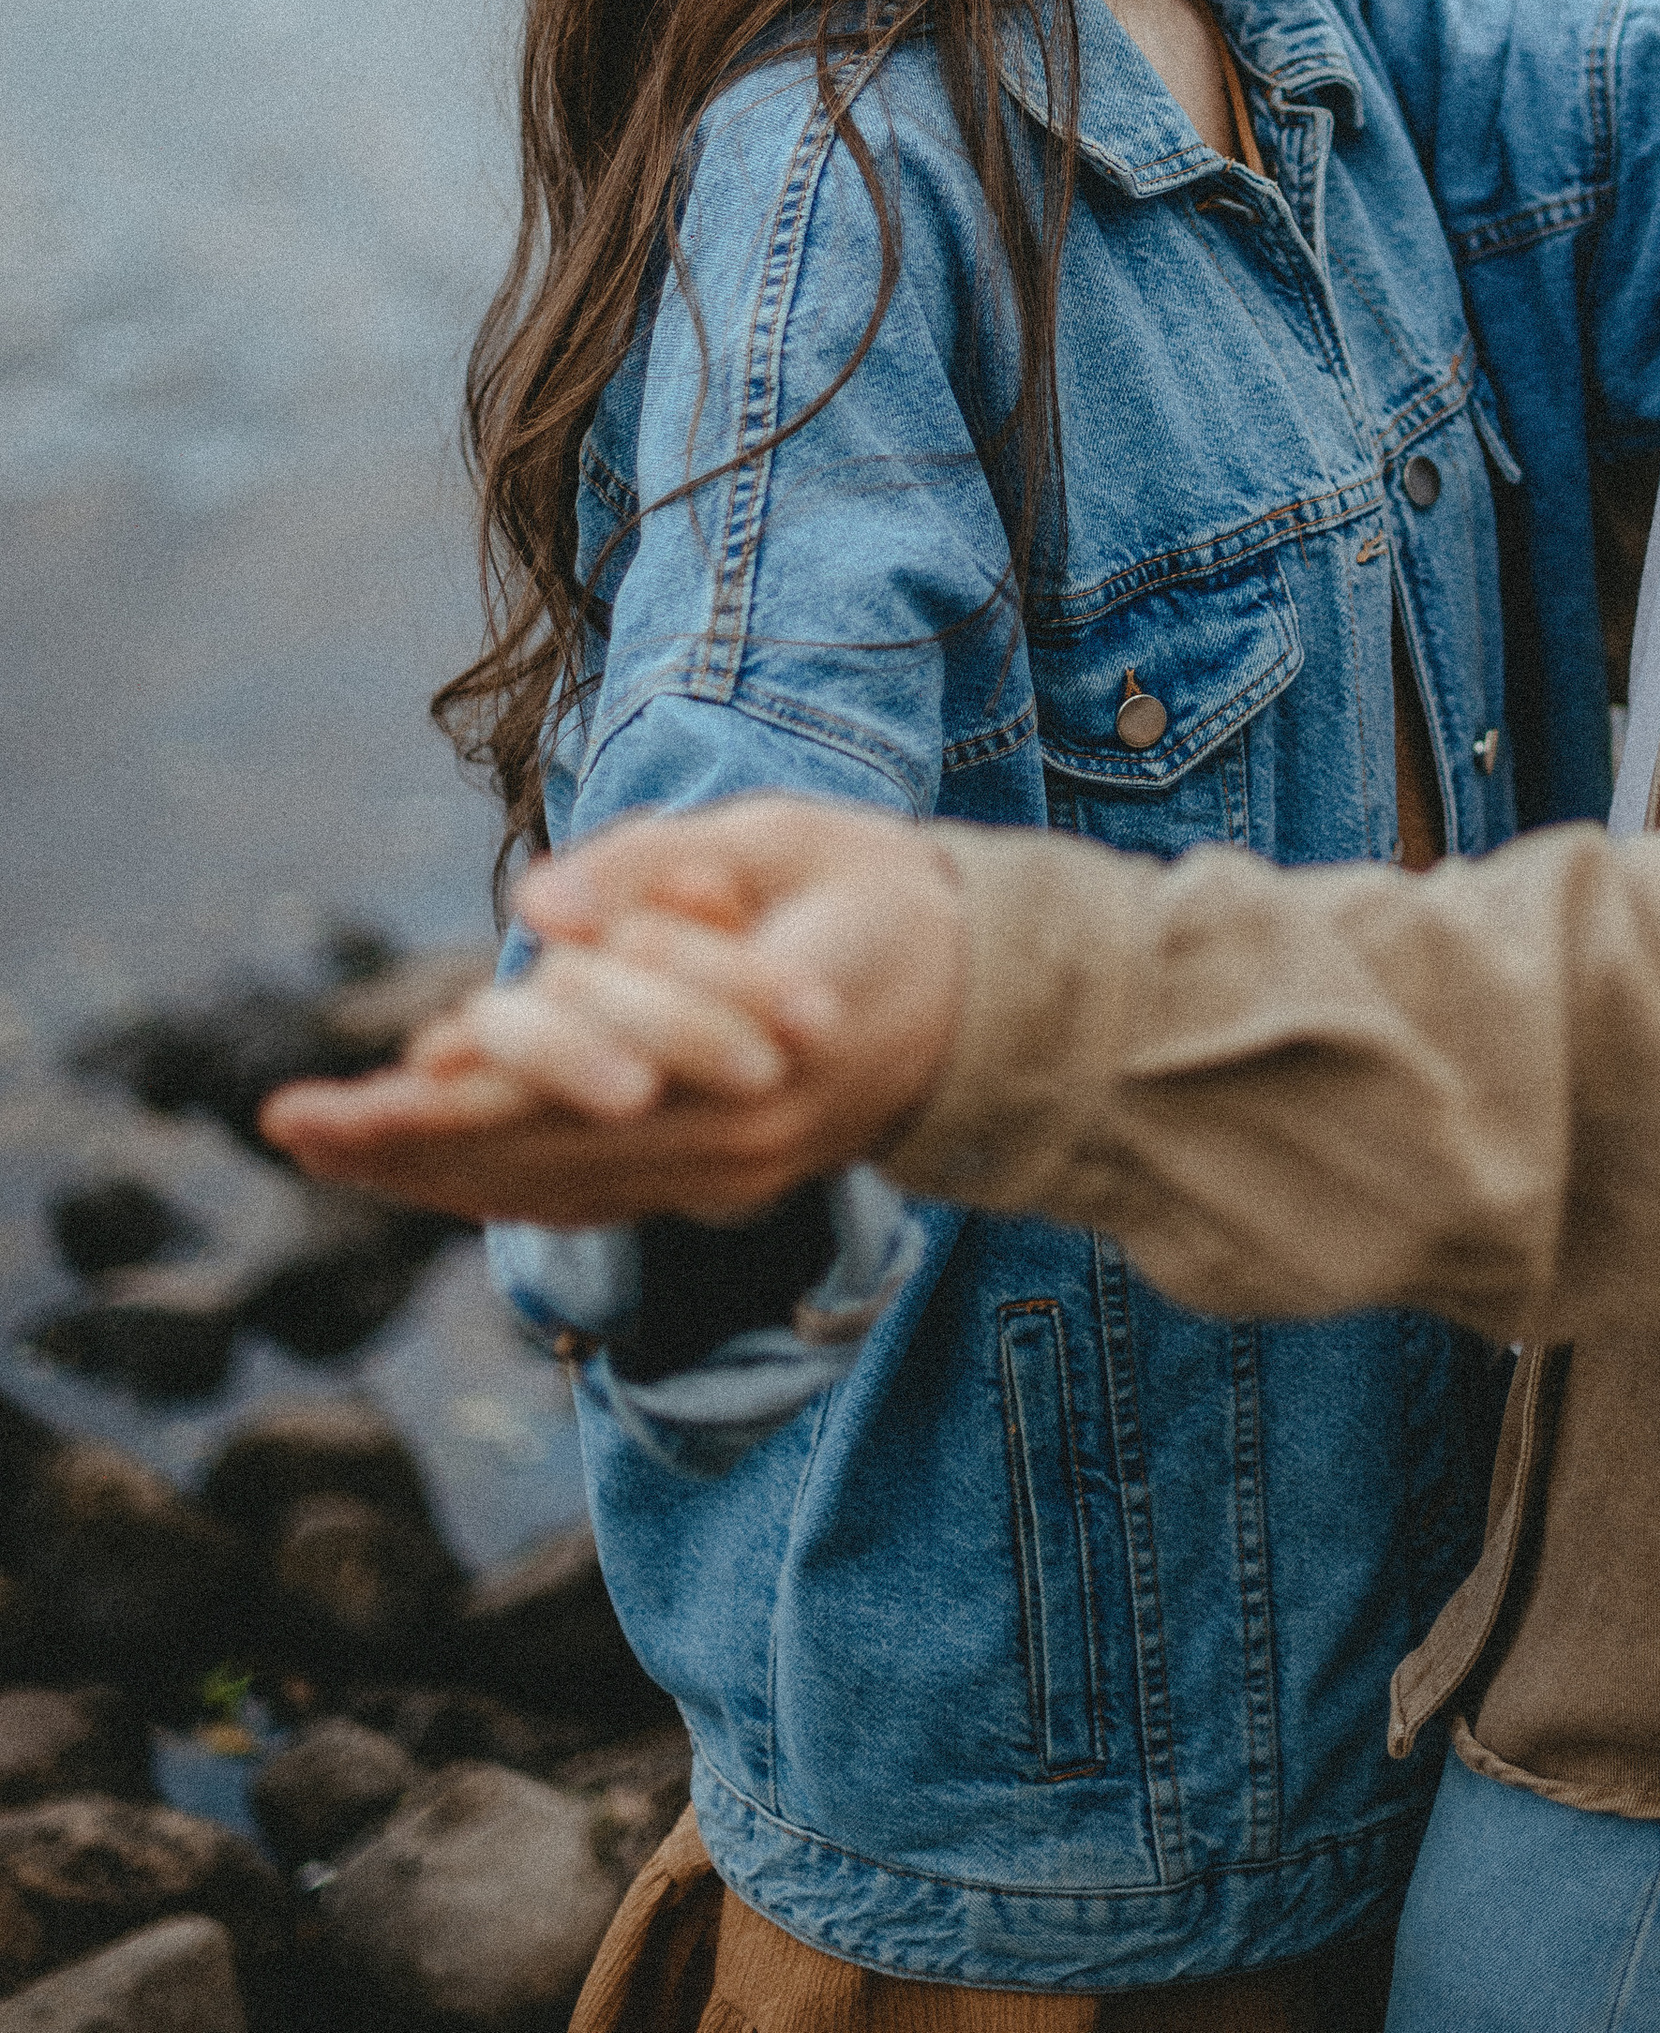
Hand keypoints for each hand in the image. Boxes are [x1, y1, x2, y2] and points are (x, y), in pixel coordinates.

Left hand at [260, 799, 965, 1225]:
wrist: (996, 1003)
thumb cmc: (886, 896)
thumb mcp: (791, 837)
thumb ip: (664, 862)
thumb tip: (536, 905)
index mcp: (755, 1051)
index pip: (576, 1085)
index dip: (460, 1089)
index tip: (374, 1074)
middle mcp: (731, 1142)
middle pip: (538, 1160)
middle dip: (404, 1146)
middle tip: (288, 1121)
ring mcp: (726, 1181)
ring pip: (552, 1193)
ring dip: (430, 1174)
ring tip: (321, 1140)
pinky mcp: (720, 1187)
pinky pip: (585, 1199)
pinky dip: (496, 1182)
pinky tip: (420, 1161)